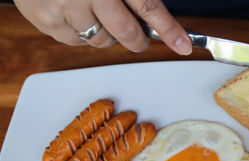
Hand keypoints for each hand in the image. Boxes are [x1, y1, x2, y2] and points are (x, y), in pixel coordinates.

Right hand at [13, 0, 191, 54]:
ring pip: (101, 41)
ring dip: (106, 33)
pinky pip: (75, 42)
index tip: (184, 45)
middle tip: (138, 36)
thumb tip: (152, 18)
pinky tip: (75, 13)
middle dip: (137, 39)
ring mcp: (64, 7)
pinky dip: (81, 33)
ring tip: (96, 13)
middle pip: (126, 33)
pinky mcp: (46, 20)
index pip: (148, 6)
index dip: (168, 29)